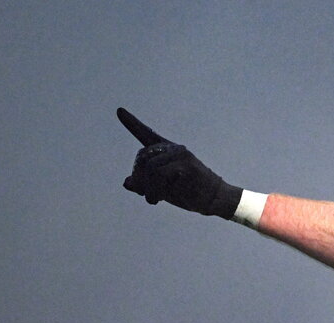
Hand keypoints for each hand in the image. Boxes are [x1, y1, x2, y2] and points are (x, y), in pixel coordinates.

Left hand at [118, 107, 241, 217]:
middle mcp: (174, 149)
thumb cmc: (189, 193)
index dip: (132, 123)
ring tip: (152, 199)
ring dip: (146, 187)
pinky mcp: (185, 166)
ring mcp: (181, 156)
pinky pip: (159, 176)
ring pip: (150, 168)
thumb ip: (145, 184)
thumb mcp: (163, 189)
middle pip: (143, 157)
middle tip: (144, 193)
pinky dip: (154, 190)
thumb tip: (127, 182)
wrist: (214, 199)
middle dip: (139, 177)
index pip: (147, 134)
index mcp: (168, 151)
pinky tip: (158, 199)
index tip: (119, 111)